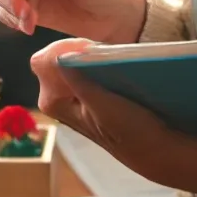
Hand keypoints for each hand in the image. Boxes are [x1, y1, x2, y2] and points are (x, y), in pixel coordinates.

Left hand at [30, 38, 196, 187]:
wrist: (154, 148)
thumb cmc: (129, 131)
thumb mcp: (104, 106)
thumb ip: (79, 83)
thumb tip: (57, 56)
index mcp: (51, 102)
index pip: (43, 61)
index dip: (63, 49)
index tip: (88, 48)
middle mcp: (55, 97)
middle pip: (56, 56)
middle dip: (77, 49)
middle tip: (102, 52)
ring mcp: (70, 94)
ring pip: (70, 59)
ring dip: (88, 54)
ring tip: (110, 58)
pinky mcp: (86, 92)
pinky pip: (83, 65)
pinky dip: (96, 60)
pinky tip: (113, 64)